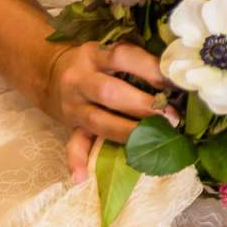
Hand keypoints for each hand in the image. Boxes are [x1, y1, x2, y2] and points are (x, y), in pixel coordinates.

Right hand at [41, 40, 170, 181]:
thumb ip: (135, 59)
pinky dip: (76, 160)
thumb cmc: (94, 62)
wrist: (49, 73)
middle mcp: (80, 79)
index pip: (122, 56)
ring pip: (98, 121)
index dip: (150, 68)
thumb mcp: (108, 50)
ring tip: (153, 140)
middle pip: (109, 92)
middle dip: (142, 105)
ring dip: (127, 132)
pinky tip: (82, 177)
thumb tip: (177, 71)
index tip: (175, 81)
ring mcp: (74, 105)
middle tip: (171, 117)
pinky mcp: (71, 126)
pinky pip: (73, 144)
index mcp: (94, 54)